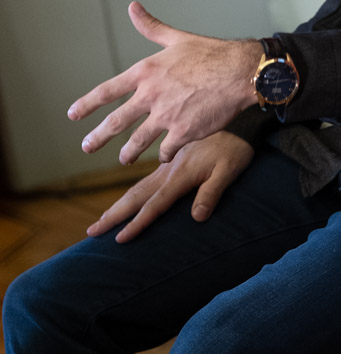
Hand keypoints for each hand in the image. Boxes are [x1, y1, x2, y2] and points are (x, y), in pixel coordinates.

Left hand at [68, 1, 262, 164]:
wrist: (240, 72)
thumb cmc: (212, 52)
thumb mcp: (177, 38)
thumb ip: (151, 27)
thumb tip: (133, 7)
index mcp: (146, 71)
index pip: (107, 91)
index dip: (87, 104)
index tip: (73, 114)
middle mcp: (151, 95)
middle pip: (116, 122)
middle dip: (98, 137)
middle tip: (86, 146)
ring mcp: (165, 116)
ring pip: (137, 141)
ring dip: (128, 153)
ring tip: (124, 159)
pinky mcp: (183, 132)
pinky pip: (166, 149)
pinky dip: (163, 154)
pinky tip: (164, 156)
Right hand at [87, 132, 254, 242]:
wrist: (235, 114)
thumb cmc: (236, 146)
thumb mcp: (229, 169)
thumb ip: (212, 192)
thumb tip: (196, 218)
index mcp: (181, 174)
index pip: (155, 204)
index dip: (137, 223)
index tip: (118, 239)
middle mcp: (169, 170)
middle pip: (136, 196)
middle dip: (114, 215)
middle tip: (91, 232)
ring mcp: (169, 164)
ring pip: (138, 186)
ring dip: (119, 204)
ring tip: (101, 219)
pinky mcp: (173, 158)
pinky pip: (148, 178)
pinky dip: (134, 192)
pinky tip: (130, 198)